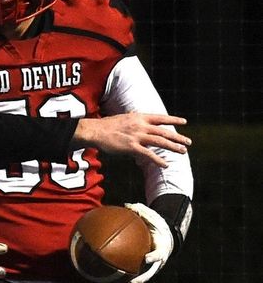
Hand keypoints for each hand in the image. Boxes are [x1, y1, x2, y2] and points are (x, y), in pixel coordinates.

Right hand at [74, 113, 190, 167]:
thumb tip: (139, 119)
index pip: (160, 118)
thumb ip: (133, 120)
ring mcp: (136, 136)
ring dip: (173, 147)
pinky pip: (148, 154)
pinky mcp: (131, 147)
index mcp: (139, 117)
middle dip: (178, 137)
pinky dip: (158, 160)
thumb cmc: (106, 125)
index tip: (184, 121)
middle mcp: (140, 125)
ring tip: (183, 151)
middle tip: (188, 142)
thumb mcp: (123, 118)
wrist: (95, 131)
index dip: (173, 119)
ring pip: (160, 141)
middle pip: (164, 131)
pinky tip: (165, 165)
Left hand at [124, 202, 173, 282]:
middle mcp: (158, 259)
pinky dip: (128, 271)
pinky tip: (114, 272)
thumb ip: (142, 211)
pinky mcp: (147, 265)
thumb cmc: (158, 225)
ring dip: (134, 279)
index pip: (159, 254)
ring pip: (144, 274)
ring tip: (121, 282)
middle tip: (133, 281)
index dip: (153, 257)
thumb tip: (127, 205)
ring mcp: (153, 264)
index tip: (146, 259)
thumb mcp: (153, 217)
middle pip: (151, 271)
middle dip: (143, 277)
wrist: (166, 235)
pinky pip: (137, 269)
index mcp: (162, 248)